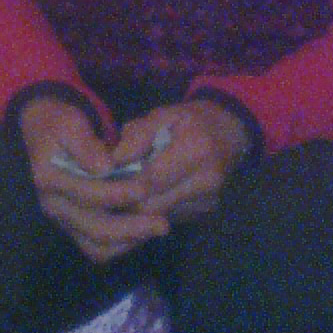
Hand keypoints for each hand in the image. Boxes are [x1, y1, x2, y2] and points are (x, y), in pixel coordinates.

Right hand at [18, 93, 172, 265]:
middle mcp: (54, 205)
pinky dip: (121, 244)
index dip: (119, 193)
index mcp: (50, 179)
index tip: (146, 188)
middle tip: (162, 224)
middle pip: (95, 229)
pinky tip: (142, 231)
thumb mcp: (71, 124)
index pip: (89, 195)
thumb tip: (104, 168)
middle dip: (131, 228)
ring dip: (128, 241)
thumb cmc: (61, 125)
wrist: (44, 134)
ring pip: (97, 247)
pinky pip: (98, 248)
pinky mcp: (73, 227)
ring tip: (155, 229)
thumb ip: (86, 145)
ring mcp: (63, 220)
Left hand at [106, 99, 250, 225]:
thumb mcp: (163, 115)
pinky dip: (156, 209)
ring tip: (129, 191)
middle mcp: (205, 181)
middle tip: (110, 191)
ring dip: (141, 207)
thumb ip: (138, 135)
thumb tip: (112, 161)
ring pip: (158, 217)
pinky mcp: (205, 212)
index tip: (102, 181)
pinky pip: (170, 217)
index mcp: (195, 150)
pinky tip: (151, 194)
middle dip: (127, 201)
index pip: (149, 180)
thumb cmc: (191, 120)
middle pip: (152, 206)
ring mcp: (207, 201)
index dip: (122, 184)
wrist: (230, 132)